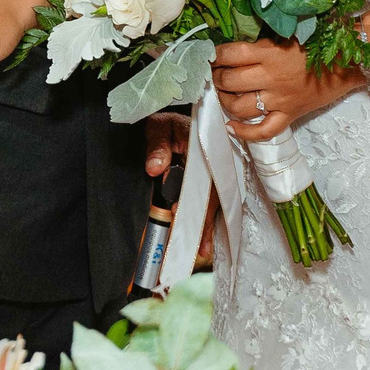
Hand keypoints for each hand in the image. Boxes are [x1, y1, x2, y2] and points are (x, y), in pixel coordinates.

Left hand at [141, 110, 217, 263]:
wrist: (171, 119)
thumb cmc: (165, 123)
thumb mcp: (157, 127)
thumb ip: (156, 146)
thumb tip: (154, 168)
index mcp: (200, 143)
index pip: (200, 173)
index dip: (192, 195)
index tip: (178, 212)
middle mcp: (212, 159)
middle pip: (211, 194)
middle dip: (203, 220)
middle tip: (195, 245)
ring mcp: (213, 172)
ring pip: (214, 202)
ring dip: (207, 227)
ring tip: (201, 250)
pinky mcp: (211, 182)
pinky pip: (212, 204)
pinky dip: (207, 223)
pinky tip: (203, 243)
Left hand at [211, 38, 360, 141]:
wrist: (348, 63)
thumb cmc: (318, 44)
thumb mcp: (287, 35)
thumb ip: (262, 42)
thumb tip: (233, 47)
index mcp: (270, 52)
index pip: (231, 54)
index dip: (217, 54)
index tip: (214, 54)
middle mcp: (272, 77)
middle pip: (230, 80)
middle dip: (218, 76)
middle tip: (216, 73)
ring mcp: (280, 100)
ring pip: (239, 106)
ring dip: (225, 100)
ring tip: (223, 93)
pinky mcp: (290, 115)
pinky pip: (263, 131)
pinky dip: (244, 132)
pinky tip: (231, 127)